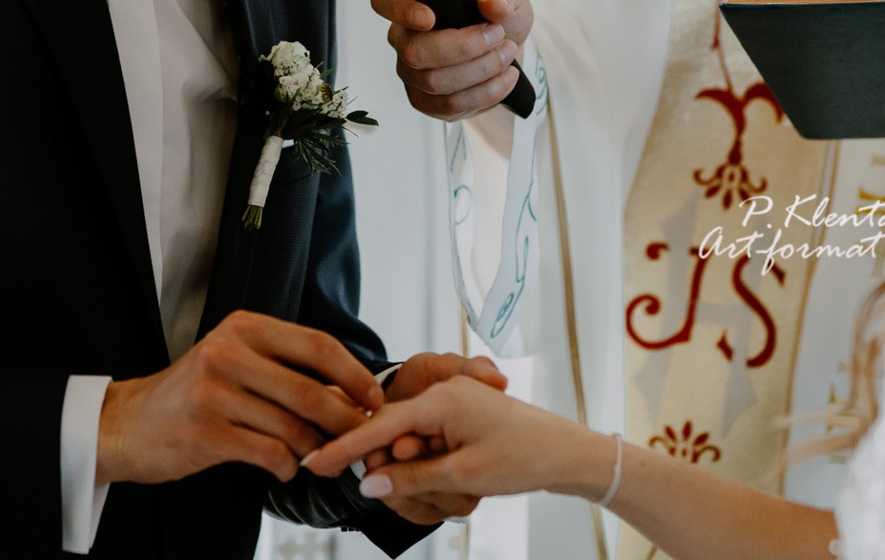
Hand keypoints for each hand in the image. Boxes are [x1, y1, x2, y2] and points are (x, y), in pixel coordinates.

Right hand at [95, 310, 381, 485]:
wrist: (126, 423)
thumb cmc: (193, 394)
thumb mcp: (236, 362)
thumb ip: (285, 369)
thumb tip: (349, 391)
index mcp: (244, 328)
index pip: (317, 345)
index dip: (354, 374)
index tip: (374, 398)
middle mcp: (228, 352)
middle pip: (310, 388)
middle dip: (344, 419)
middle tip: (360, 437)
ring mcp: (215, 392)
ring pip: (291, 425)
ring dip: (315, 449)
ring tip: (320, 457)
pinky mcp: (205, 432)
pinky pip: (268, 453)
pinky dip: (287, 465)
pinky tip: (286, 468)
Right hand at [303, 376, 616, 505]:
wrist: (570, 453)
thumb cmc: (523, 457)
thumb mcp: (462, 476)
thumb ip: (410, 477)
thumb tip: (369, 482)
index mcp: (439, 399)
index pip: (378, 425)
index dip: (345, 448)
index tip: (314, 464)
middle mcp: (444, 394)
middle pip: (394, 434)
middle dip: (394, 465)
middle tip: (406, 491)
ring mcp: (455, 405)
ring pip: (414, 443)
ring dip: (420, 470)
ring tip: (452, 488)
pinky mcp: (465, 419)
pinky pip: (433, 443)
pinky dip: (435, 465)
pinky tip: (455, 480)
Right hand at [372, 0, 533, 120]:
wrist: (507, 48)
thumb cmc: (495, 15)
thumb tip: (493, 6)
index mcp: (410, 1)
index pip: (383, 1)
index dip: (400, 11)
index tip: (429, 17)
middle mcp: (403, 38)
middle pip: (414, 52)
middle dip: (464, 48)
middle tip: (498, 35)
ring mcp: (412, 73)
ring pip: (434, 82)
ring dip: (481, 70)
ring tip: (507, 53)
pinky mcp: (427, 102)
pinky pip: (449, 106)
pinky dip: (486, 93)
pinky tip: (505, 78)